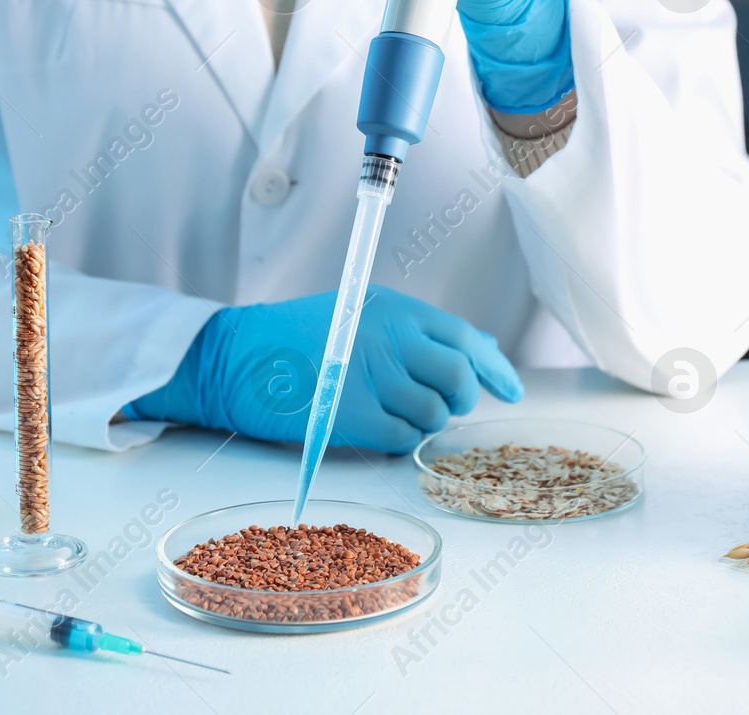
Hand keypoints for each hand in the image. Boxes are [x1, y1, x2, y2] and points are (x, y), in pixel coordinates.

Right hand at [128, 286, 523, 452]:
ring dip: (423, 421)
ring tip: (390, 410)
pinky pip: (402, 438)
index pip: (466, 339)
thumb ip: (420, 330)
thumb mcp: (364, 313)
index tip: (511, 391)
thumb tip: (481, 347)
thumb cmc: (297, 337)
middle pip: (459, 378)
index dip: (495, 369)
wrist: (236, 358)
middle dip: (460, 398)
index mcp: (396, 309)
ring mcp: (372, 377)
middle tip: (443, 405)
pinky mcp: (352, 415)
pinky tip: (375, 426)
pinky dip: (397, 439)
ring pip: (433, 415)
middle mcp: (390, 339)